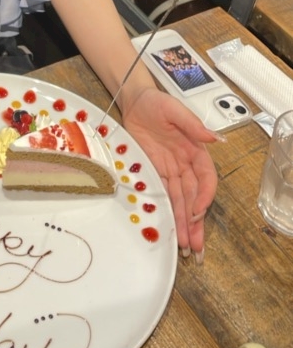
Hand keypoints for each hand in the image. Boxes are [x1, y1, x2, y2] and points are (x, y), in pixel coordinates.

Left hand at [120, 87, 217, 258]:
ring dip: (183, 223)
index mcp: (195, 150)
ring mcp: (170, 171)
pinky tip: (170, 229)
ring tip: (185, 246)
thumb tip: (214, 138)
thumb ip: (192, 124)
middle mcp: (185, 164)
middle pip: (193, 197)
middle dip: (195, 221)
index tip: (199, 210)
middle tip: (194, 245)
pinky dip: (168, 213)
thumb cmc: (156, 103)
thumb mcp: (175, 109)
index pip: (206, 178)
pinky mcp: (154, 173)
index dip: (205, 196)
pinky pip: (163, 196)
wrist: (134, 102)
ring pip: (179, 202)